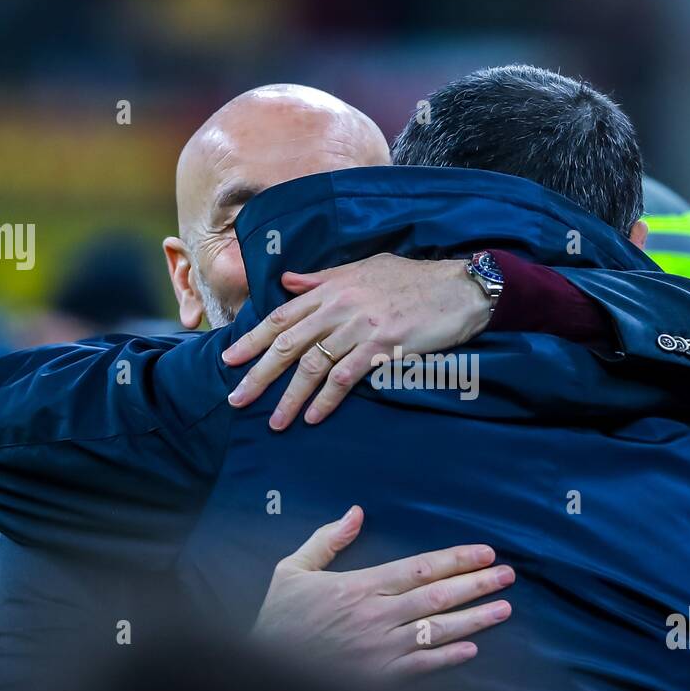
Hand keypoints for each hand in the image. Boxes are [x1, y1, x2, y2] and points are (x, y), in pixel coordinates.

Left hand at [221, 253, 490, 429]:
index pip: (283, 315)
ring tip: (275, 421)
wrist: (459, 287)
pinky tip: (313, 417)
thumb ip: (323, 278)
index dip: (254, 338)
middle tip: (236, 399)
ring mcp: (361, 326)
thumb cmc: (414, 279)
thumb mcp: (365, 268)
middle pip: (289, 343)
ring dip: (290, 396)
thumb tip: (288, 281)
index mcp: (332, 287)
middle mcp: (340, 306)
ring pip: (313, 364)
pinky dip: (327, 399)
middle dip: (260, 373)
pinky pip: (346, 376)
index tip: (230, 359)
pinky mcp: (383, 346)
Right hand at [252, 505, 514, 679]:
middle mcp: (376, 616)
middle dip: (476, 584)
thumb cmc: (277, 620)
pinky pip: (421, 667)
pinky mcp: (378, 680)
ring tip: (504, 608)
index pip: (419, 567)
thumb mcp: (292, 570)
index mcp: (360, 586)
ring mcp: (380, 650)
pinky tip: (472, 649)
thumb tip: (356, 511)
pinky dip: (448, 658)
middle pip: (438, 596)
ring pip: (438, 630)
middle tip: (509, 576)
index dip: (455, 559)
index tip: (485, 553)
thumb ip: (327, 541)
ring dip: (474, 619)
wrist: (260, 672)